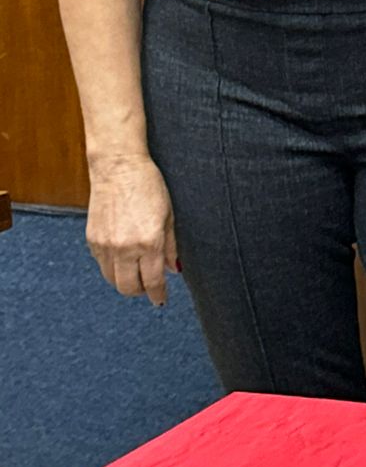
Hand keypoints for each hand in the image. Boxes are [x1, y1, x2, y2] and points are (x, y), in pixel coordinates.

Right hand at [86, 154, 177, 306]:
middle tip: (149, 285)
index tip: (161, 300)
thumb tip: (173, 270)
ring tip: (137, 270)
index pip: (153, 281)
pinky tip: (123, 255)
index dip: (158, 294)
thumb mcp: (168, 215)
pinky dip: (113, 266)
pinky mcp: (92, 240)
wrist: (118, 167)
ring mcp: (106, 245)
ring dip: (125, 280)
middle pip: (129, 288)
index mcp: (149, 242)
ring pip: (113, 280)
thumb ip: (170, 246)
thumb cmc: (149, 186)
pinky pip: (102, 265)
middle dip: (141, 291)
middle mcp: (125, 247)